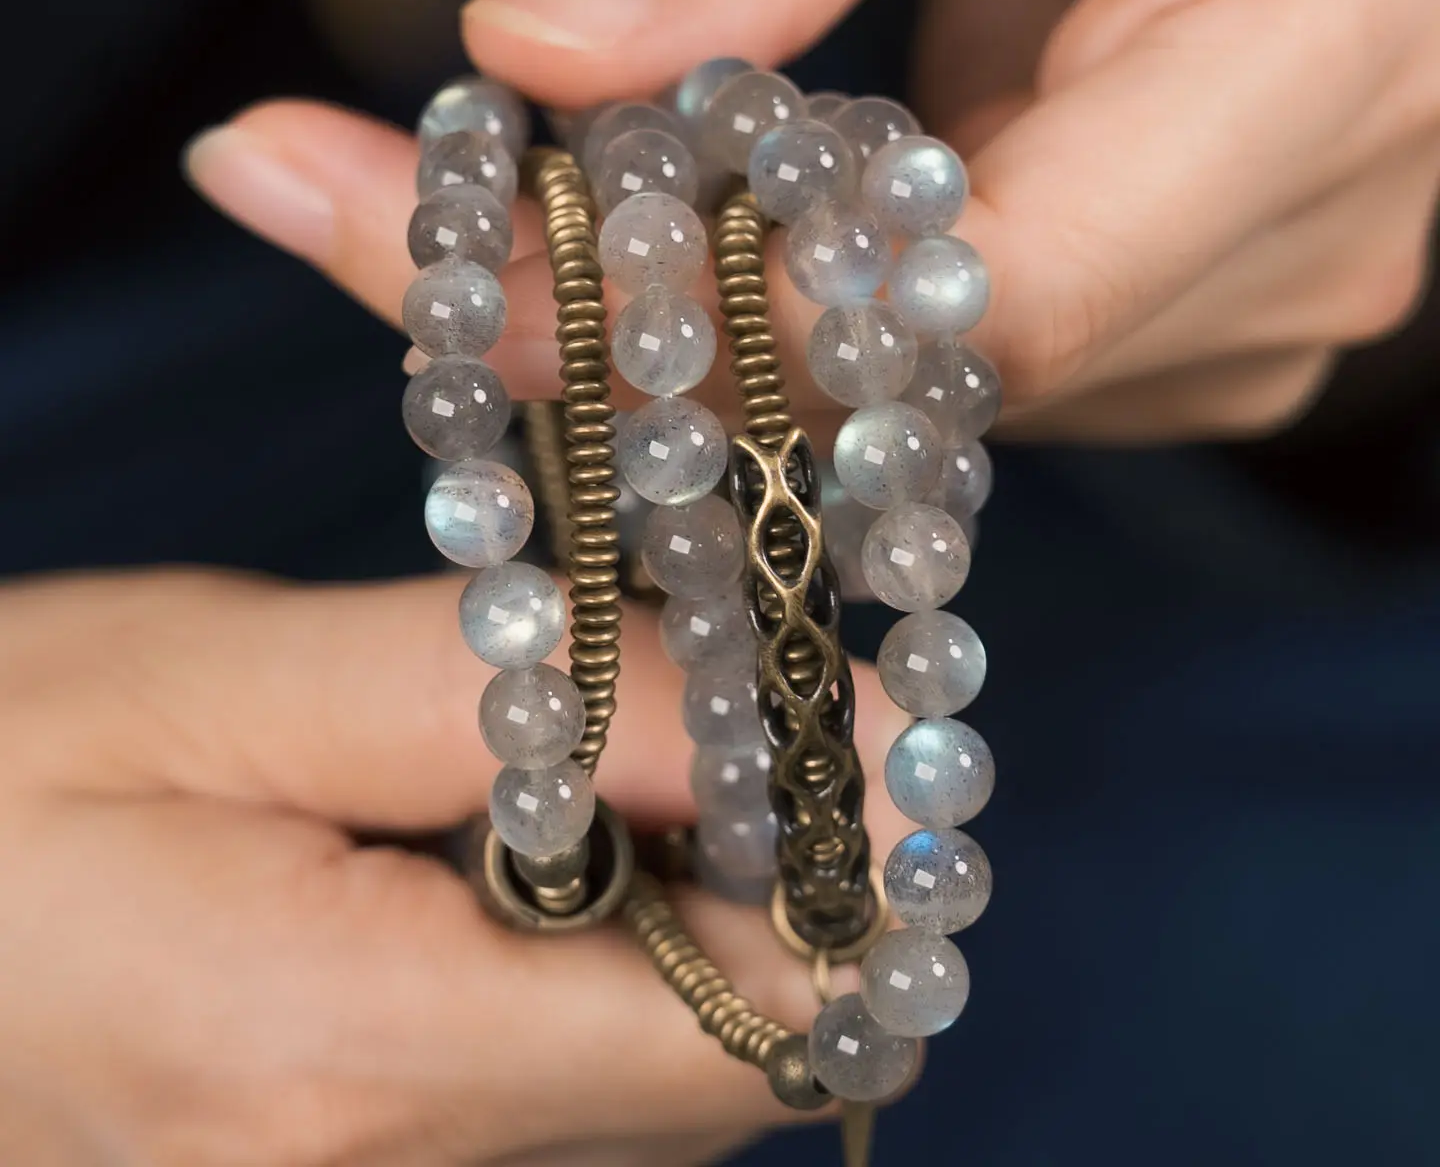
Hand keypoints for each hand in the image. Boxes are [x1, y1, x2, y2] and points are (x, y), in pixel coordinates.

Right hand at [0, 568, 907, 1164]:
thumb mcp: (239, 679)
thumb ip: (533, 698)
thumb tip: (806, 714)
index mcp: (349, 1066)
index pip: (752, 1030)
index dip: (852, 886)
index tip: (855, 742)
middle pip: (718, 1070)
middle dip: (763, 889)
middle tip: (703, 717)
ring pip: (646, 1095)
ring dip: (671, 929)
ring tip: (573, 776)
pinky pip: (549, 1109)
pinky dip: (581, 982)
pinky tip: (501, 866)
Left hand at [452, 0, 1436, 441]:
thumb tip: (519, 45)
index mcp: (1315, 58)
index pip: (974, 296)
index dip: (717, 314)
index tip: (477, 277)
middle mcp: (1309, 239)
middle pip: (917, 364)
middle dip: (656, 304)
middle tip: (420, 209)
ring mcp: (1254, 305)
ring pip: (912, 376)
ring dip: (723, 277)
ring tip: (584, 118)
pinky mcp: (1187, 320)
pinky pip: (947, 349)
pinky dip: (811, 274)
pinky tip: (738, 157)